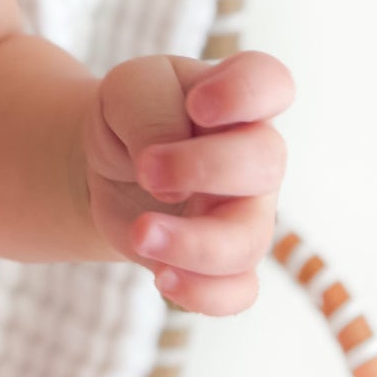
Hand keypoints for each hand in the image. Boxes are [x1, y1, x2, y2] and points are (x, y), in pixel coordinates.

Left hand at [81, 50, 293, 313]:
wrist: (105, 161)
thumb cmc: (132, 114)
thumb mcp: (127, 89)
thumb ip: (151, 113)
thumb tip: (168, 174)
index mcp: (235, 97)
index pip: (271, 83)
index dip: (245, 93)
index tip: (198, 105)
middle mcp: (253, 154)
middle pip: (266, 162)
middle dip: (204, 169)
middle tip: (147, 171)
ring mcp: (245, 211)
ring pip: (249, 239)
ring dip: (193, 243)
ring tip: (141, 233)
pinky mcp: (223, 260)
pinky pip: (239, 291)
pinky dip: (204, 293)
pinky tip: (162, 279)